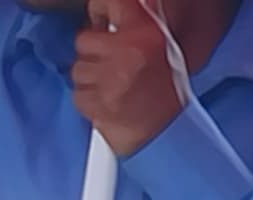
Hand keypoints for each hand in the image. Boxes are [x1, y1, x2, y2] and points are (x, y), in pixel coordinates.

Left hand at [71, 0, 191, 159]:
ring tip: (117, 88)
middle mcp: (128, 50)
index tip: (101, 22)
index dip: (100, 11)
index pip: (109, 1)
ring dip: (92, 80)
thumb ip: (134, 22)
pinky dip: (90, 103)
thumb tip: (107, 12)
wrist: (174, 133)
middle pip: (84, 40)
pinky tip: (110, 104)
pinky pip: (78, 96)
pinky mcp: (101, 103)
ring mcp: (112, 78)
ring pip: (78, 70)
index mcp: (147, 30)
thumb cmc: (170, 90)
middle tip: (117, 67)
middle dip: (95, 55)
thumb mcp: (162, 43)